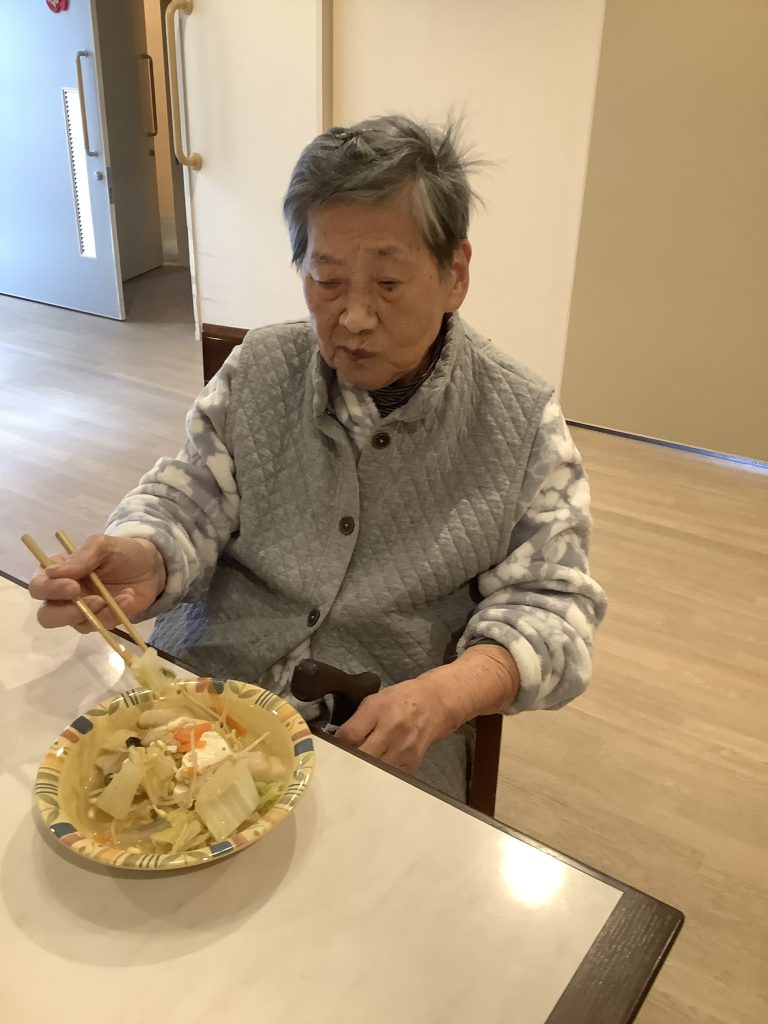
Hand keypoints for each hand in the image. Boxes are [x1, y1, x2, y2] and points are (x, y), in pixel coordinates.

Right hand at [29, 534, 165, 632]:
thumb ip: (81, 557)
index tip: (74, 586)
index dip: (51, 590)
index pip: (39, 587)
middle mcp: (64, 596)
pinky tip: (129, 597)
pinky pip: (102, 626)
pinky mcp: (101, 621)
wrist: (152, 566)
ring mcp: (82, 611)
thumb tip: (52, 572)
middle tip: (95, 600)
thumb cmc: (122, 552)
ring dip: (101, 612)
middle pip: (47, 616)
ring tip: (123, 595)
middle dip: (67, 613)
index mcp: (58, 574)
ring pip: (76, 625)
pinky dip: (117, 613)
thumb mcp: (103, 545)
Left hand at [335, 646, 520, 772]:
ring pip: (374, 770)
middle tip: (335, 768)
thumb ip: (357, 719)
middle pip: (361, 756)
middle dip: (346, 762)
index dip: (336, 744)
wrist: (434, 704)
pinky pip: (388, 776)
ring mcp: (402, 750)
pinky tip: (370, 776)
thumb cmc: (400, 699)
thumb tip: (337, 740)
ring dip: (360, 773)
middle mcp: (390, 730)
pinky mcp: (411, 764)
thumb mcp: (375, 700)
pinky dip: (378, 777)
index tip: (328, 749)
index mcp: (378, 710)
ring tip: (350, 775)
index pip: (349, 735)